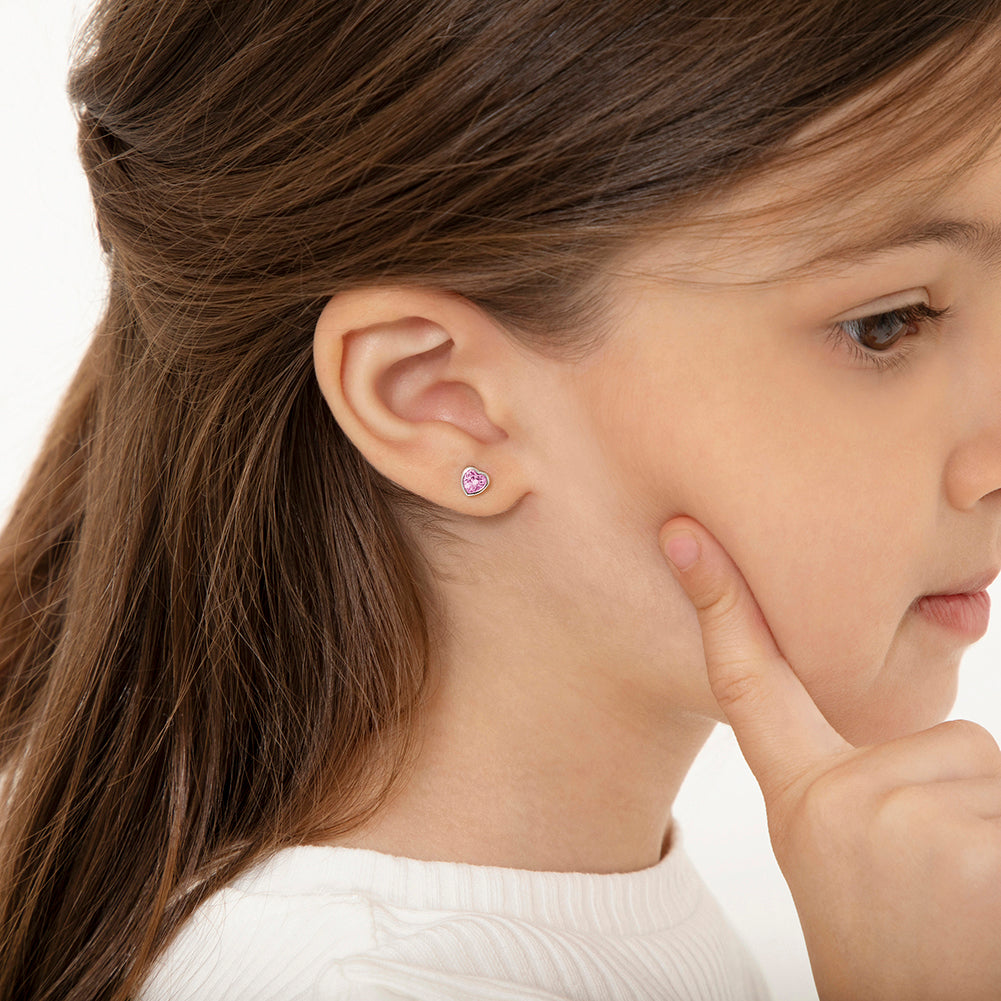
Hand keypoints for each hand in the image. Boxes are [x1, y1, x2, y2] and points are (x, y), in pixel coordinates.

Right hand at [660, 517, 1000, 1000]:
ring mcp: (898, 819)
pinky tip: (983, 913)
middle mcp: (838, 801)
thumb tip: (933, 736)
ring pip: (988, 778)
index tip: (685, 536)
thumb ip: (862, 781)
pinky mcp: (967, 844)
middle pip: (945, 742)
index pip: (749, 686)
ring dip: (992, 833)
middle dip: (963, 801)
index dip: (720, 605)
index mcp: (803, 802)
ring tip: (966, 907)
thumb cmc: (894, 949)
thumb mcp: (852, 855)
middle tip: (942, 888)